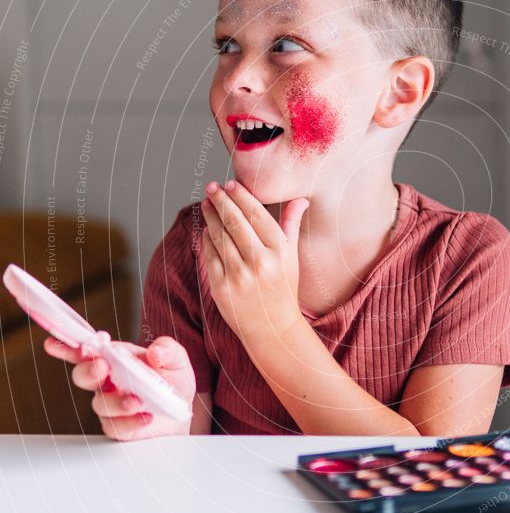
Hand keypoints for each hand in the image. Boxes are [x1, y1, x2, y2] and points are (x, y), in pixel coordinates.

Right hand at [43, 335, 195, 440]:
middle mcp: (108, 381)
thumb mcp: (176, 360)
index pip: (88, 351)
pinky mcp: (119, 426)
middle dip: (88, 371)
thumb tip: (155, 352)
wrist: (182, 412)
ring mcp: (111, 404)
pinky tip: (146, 416)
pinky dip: (132, 421)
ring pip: (100, 403)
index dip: (69, 347)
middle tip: (102, 368)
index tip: (53, 344)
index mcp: (117, 360)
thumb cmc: (173, 382)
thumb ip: (167, 350)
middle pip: (84, 376)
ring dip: (117, 401)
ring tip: (138, 401)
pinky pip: (116, 426)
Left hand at [201, 180, 307, 342]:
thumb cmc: (283, 288)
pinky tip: (207, 228)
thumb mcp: (292, 257)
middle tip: (212, 187)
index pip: (257, 215)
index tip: (230, 184)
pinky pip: (210, 255)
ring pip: (220, 236)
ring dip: (210, 216)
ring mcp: (239, 275)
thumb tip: (300, 199)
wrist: (272, 328)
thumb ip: (291, 225)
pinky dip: (207, 239)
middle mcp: (260, 262)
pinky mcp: (221, 287)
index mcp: (280, 251)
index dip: (241, 196)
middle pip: (235, 221)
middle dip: (221, 200)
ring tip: (206, 203)